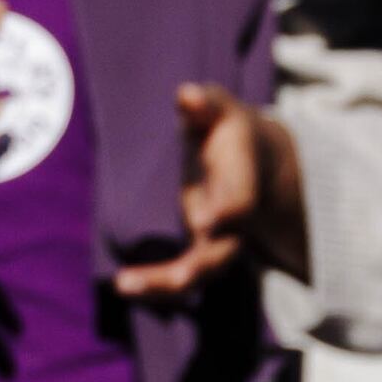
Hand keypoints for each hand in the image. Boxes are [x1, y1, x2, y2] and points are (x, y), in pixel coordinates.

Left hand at [115, 79, 307, 299]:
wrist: (256, 163)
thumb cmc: (228, 130)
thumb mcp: (222, 111)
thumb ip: (207, 104)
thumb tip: (187, 95)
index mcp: (242, 182)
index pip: (240, 201)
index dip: (226, 211)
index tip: (205, 220)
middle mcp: (234, 220)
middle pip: (223, 252)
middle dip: (200, 266)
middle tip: (178, 279)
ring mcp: (220, 241)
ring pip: (201, 272)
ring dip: (166, 284)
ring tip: (125, 285)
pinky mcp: (202, 252)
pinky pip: (182, 277)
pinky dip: (156, 286)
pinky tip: (124, 285)